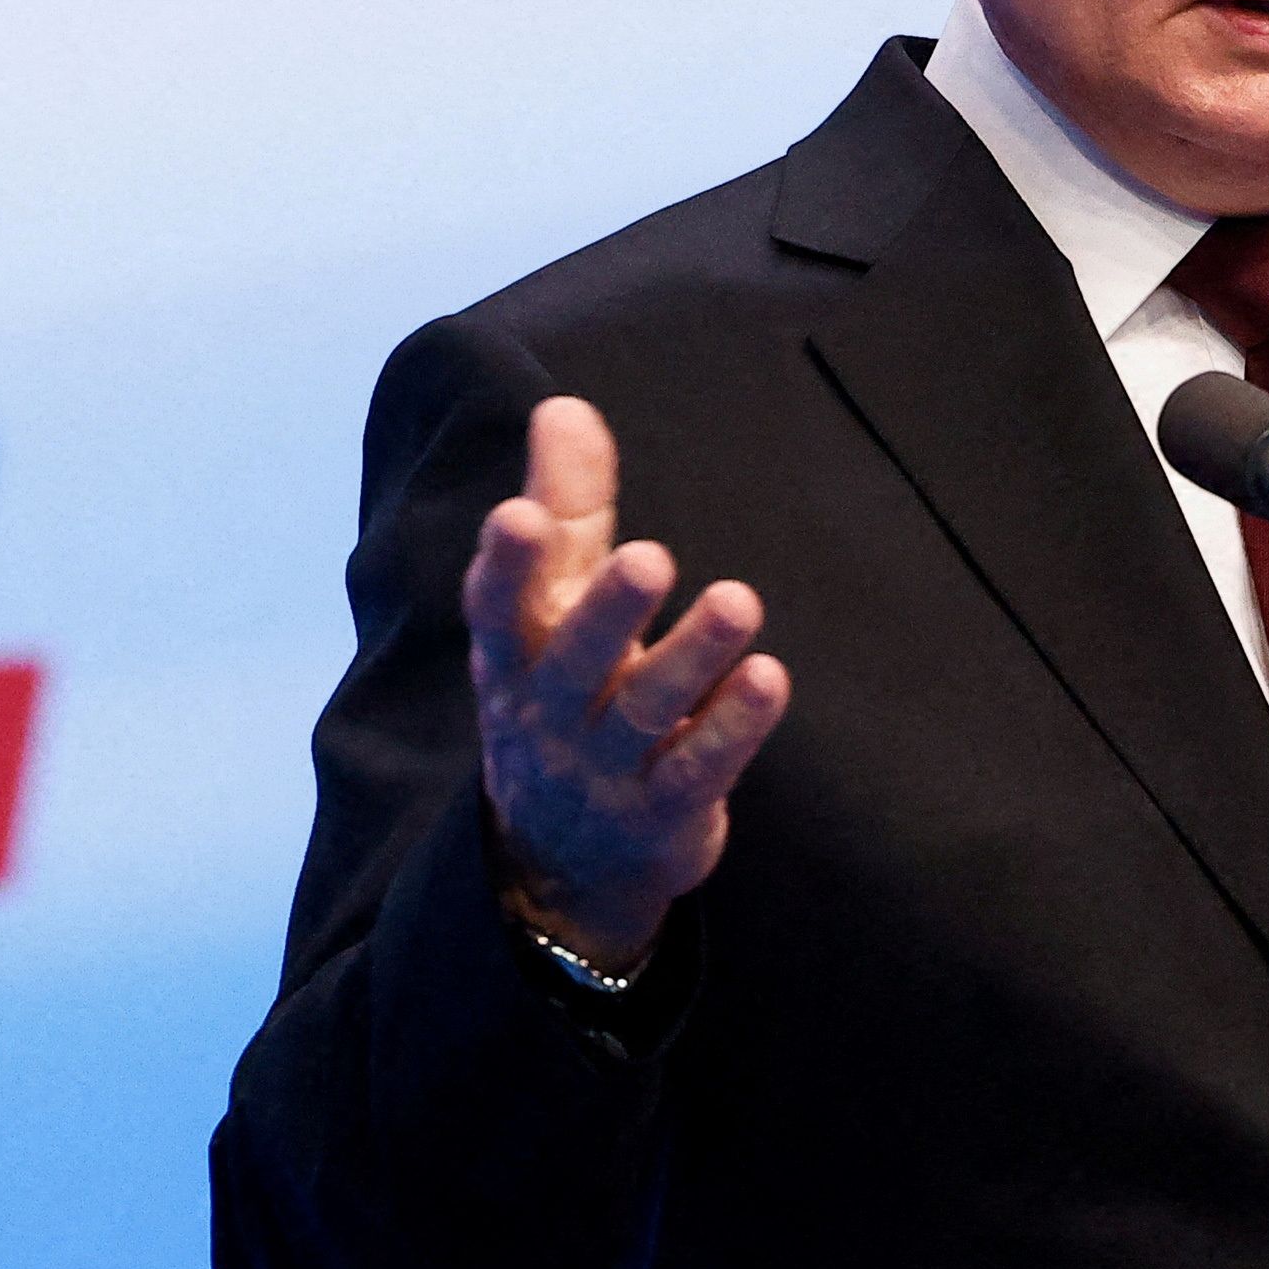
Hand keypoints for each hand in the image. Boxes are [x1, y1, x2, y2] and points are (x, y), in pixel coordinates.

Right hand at [464, 396, 789, 973]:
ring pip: (646, 712)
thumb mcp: (550, 611)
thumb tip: (565, 408)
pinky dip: (735, 726)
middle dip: (607, 610)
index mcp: (515, 658)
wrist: (562, 861)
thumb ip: (567, 511)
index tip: (519, 517)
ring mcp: (607, 769)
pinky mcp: (665, 811)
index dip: (507, 566)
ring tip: (739, 603)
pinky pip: (700, 768)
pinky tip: (770, 679)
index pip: (499, 610)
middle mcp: (552, 714)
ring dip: (693, 657)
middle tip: (649, 558)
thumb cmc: (561, 698)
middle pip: (575, 661)